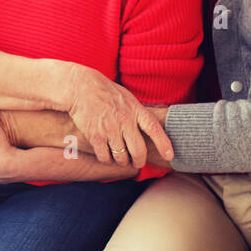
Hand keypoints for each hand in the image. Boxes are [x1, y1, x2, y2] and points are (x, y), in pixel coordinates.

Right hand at [57, 63, 173, 167]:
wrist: (80, 87)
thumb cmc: (105, 92)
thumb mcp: (127, 98)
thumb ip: (137, 113)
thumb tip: (149, 130)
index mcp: (135, 109)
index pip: (154, 128)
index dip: (163, 143)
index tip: (169, 156)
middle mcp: (125, 120)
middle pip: (138, 150)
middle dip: (139, 161)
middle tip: (137, 163)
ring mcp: (110, 129)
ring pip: (121, 157)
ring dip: (122, 161)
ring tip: (120, 158)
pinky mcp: (95, 135)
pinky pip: (105, 157)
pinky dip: (107, 159)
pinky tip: (106, 155)